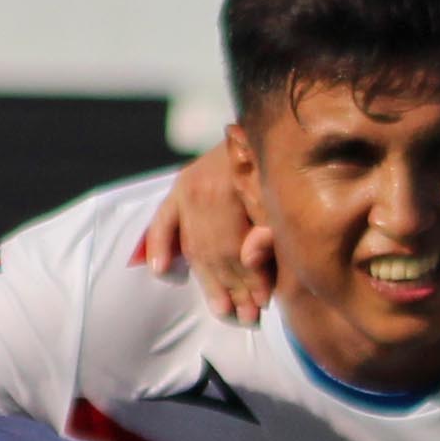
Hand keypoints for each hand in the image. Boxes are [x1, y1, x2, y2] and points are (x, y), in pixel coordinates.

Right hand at [133, 142, 274, 316]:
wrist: (268, 124)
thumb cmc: (280, 163)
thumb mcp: (282, 196)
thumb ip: (269, 227)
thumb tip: (252, 255)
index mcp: (232, 185)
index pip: (237, 247)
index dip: (251, 279)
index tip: (264, 303)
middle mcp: (203, 187)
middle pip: (214, 252)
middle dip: (232, 288)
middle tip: (246, 316)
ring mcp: (187, 186)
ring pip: (194, 245)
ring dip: (208, 281)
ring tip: (223, 309)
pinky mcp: (178, 186)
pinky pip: (163, 221)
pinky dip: (158, 244)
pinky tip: (157, 268)